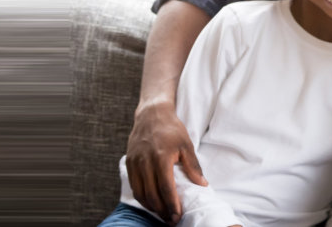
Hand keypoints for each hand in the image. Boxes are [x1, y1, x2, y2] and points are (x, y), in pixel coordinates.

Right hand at [125, 102, 206, 223]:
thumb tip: (202, 184)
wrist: (151, 115)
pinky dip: (142, 198)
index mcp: (161, 158)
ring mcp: (135, 163)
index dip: (172, 205)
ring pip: (141, 193)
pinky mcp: (129, 163)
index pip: (166, 188)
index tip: (178, 215)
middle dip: (162, 211)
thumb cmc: (171, 129)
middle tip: (172, 220)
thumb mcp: (186, 145)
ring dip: (151, 207)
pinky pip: (134, 186)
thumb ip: (193, 166)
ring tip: (162, 214)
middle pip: (152, 195)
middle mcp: (145, 162)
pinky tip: (152, 203)